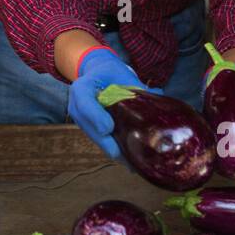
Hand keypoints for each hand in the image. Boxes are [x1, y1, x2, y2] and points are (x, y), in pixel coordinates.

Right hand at [68, 46, 146, 160]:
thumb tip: (157, 96)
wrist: (97, 74)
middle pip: (90, 129)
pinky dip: (115, 149)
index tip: (109, 128)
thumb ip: (136, 86)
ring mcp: (81, 121)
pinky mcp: (89, 130)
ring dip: (114, 150)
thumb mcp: (121, 74)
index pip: (84, 103)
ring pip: (97, 140)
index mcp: (82, 88)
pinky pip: (101, 142)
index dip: (96, 117)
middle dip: (109, 144)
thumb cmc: (110, 73)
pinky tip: (131, 160)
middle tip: (128, 157)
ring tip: (135, 162)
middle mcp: (76, 106)